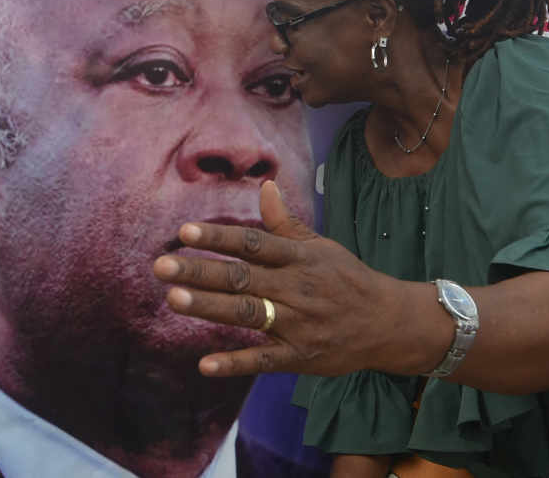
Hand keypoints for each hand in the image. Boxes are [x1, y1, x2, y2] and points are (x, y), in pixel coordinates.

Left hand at [153, 181, 404, 377]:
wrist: (387, 322)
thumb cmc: (347, 279)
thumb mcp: (320, 246)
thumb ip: (285, 222)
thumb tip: (264, 185)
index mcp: (299, 258)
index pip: (253, 244)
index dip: (219, 237)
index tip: (184, 232)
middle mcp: (295, 288)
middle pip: (241, 277)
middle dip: (200, 272)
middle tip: (161, 266)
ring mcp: (297, 323)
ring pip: (247, 314)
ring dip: (209, 308)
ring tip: (173, 300)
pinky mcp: (300, 356)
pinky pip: (264, 360)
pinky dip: (236, 363)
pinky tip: (205, 364)